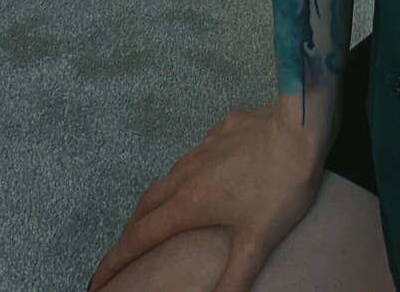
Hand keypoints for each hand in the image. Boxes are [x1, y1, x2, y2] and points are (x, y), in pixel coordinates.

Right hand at [86, 100, 327, 291]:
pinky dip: (188, 171)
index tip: (96, 281)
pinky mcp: (225, 126)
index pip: (139, 238)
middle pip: (145, 205)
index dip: (114, 262)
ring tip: (159, 217)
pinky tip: (203, 173)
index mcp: (190, 202)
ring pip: (169, 176)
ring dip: (157, 201)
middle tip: (124, 253)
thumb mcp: (258, 241)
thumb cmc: (282, 184)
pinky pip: (197, 151)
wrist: (303, 122)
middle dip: (130, 232)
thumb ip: (233, 280)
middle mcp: (188, 172)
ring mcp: (206, 146)